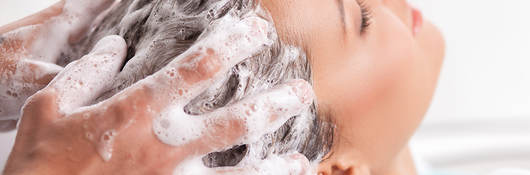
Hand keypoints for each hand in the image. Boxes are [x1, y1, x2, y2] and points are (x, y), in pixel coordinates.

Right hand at [4, 13, 314, 174]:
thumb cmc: (41, 160)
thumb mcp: (48, 106)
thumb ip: (85, 72)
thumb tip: (114, 45)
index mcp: (137, 111)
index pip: (196, 68)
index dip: (231, 44)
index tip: (254, 30)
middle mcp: (165, 145)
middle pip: (234, 122)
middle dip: (272, 103)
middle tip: (302, 91)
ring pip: (238, 171)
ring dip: (274, 161)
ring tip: (303, 155)